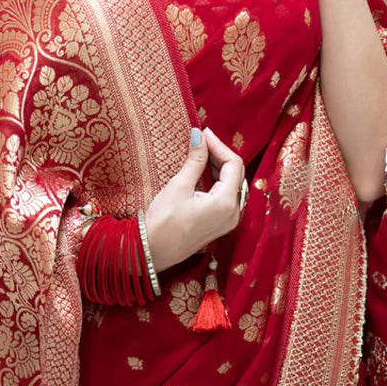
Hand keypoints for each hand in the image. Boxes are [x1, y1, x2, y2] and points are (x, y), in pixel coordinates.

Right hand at [144, 127, 244, 272]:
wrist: (151, 252)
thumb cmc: (162, 221)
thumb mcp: (179, 186)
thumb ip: (195, 160)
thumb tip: (199, 135)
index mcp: (226, 203)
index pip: (234, 164)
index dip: (219, 145)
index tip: (203, 133)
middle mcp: (233, 213)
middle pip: (236, 174)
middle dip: (220, 154)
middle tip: (201, 140)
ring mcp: (228, 221)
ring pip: (232, 184)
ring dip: (219, 166)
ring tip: (201, 152)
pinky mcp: (220, 224)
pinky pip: (226, 196)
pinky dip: (217, 180)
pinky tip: (203, 171)